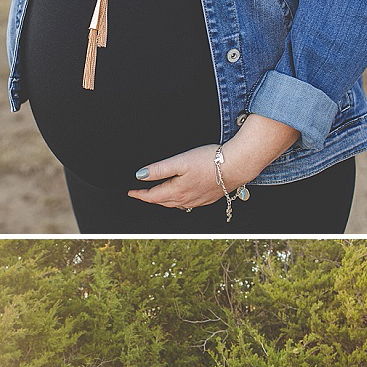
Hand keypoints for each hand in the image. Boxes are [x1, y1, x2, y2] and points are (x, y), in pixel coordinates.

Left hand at [129, 116, 296, 211]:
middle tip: (141, 194)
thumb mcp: (180, 161)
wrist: (236, 165)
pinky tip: (182, 197)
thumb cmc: (210, 161)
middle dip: (151, 199)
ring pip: (176, 204)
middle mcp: (187, 199)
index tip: (130, 192)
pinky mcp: (209, 198)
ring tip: (157, 196)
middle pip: (163, 202)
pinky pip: (189, 204)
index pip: (153, 196)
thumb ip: (159, 169)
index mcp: (177, 191)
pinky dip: (180, 202)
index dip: (140, 194)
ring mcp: (199, 200)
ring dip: (164, 201)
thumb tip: (140, 175)